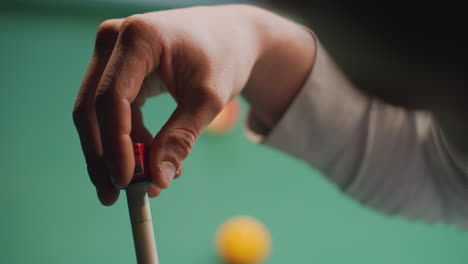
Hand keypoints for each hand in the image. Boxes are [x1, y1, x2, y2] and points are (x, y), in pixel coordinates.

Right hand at [73, 5, 314, 204]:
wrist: (229, 37)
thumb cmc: (224, 58)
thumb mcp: (208, 99)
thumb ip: (181, 138)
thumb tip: (158, 180)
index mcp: (138, 38)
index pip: (112, 98)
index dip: (115, 145)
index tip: (126, 182)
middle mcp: (115, 41)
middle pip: (92, 108)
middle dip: (103, 156)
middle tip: (115, 197)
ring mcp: (112, 54)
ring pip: (97, 114)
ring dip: (116, 153)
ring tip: (145, 184)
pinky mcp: (118, 70)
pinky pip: (112, 112)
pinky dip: (127, 141)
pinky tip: (149, 162)